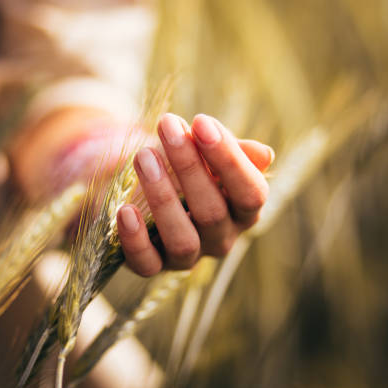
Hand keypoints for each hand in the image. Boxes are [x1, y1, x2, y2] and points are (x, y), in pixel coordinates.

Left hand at [117, 113, 272, 275]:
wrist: (139, 185)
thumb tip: (263, 155)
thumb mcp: (206, 152)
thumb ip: (232, 150)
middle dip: (189, 166)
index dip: (229, 159)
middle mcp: (220, 239)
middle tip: (167, 128)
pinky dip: (135, 239)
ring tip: (143, 156)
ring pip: (183, 240)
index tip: (201, 122)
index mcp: (242, 211)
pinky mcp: (152, 266)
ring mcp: (187, 256)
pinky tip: (125, 211)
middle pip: (213, 212)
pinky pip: (147, 263)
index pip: (250, 193)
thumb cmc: (183, 165)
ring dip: (162, 197)